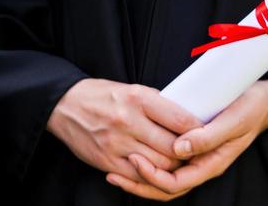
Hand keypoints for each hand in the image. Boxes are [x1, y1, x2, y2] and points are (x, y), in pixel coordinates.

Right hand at [47, 79, 200, 184]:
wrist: (62, 105)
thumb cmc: (99, 95)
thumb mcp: (129, 89)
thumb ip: (156, 104)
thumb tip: (186, 119)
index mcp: (136, 98)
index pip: (181, 120)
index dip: (198, 131)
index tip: (205, 133)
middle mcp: (127, 121)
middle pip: (173, 148)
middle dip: (187, 153)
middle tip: (192, 152)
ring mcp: (116, 143)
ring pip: (160, 166)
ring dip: (172, 167)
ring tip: (174, 161)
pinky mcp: (107, 160)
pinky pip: (140, 177)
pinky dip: (152, 176)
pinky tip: (154, 169)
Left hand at [109, 81, 267, 199]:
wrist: (260, 101)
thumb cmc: (248, 109)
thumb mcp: (231, 122)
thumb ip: (207, 137)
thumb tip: (179, 149)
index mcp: (211, 163)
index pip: (177, 183)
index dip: (153, 177)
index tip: (134, 161)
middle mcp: (201, 164)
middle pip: (166, 187)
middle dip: (139, 184)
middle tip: (112, 174)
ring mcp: (194, 156)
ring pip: (163, 177)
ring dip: (139, 177)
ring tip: (112, 170)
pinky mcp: (188, 145)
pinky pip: (164, 161)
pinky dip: (146, 162)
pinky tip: (127, 154)